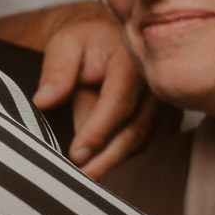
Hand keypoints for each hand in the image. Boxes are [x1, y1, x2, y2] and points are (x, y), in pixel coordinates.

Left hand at [32, 4, 169, 176]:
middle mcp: (156, 80)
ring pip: (146, 140)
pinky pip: (154, 142)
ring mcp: (167, 99)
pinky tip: (111, 166)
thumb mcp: (65, 43)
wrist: (111, 36)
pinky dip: (132, 157)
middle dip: (107, 157)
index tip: (76, 154)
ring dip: (119, 162)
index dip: (97, 132)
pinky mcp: (169, 114)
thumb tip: (44, 100)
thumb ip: (56, 70)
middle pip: (135, 128)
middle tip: (82, 177)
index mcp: (132, 58)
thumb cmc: (87, 40)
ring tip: (92, 177)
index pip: (118, 103)